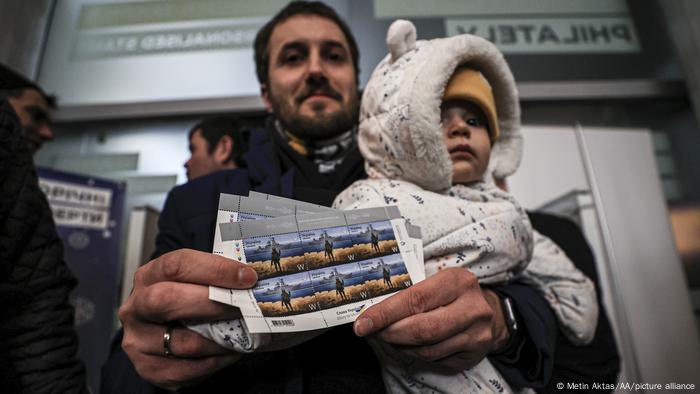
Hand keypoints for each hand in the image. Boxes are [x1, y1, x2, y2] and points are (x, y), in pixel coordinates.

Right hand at [118, 249, 257, 389]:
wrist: (159, 332)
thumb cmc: (181, 301)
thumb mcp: (190, 282)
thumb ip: (212, 279)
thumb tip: (250, 280)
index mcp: (149, 276)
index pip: (177, 265)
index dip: (214, 269)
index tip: (246, 277)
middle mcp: (136, 307)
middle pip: (167, 300)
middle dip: (212, 303)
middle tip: (244, 307)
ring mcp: (138, 340)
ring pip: (183, 342)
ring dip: (220, 340)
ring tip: (244, 334)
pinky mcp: (148, 368)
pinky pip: (186, 370)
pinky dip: (215, 362)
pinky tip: (230, 352)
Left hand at [353, 267, 508, 370]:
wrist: (489, 312)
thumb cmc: (452, 294)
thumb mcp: (436, 282)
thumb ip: (408, 294)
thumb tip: (371, 313)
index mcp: (458, 281)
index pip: (415, 299)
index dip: (386, 313)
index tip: (363, 323)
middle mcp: (472, 308)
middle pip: (423, 329)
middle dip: (391, 333)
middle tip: (374, 332)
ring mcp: (477, 334)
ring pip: (428, 349)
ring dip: (401, 346)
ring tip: (390, 338)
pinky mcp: (474, 355)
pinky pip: (436, 360)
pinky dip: (415, 355)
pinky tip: (409, 346)